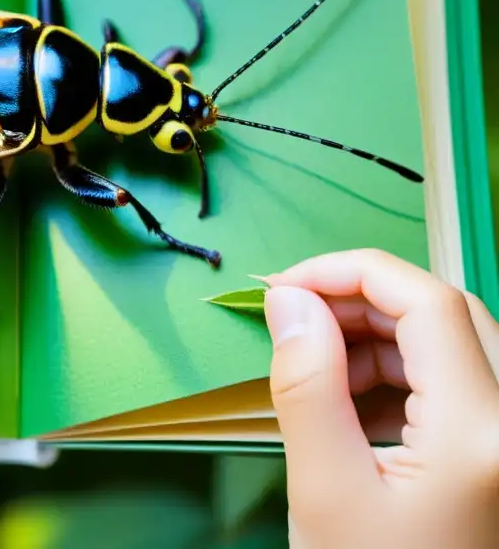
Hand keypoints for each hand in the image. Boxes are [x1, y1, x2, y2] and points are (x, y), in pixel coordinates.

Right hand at [262, 248, 498, 548]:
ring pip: (453, 342)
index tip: (284, 284)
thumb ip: (306, 384)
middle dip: (363, 300)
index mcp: (482, 433)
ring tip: (316, 366)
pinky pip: (456, 380)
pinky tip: (352, 403)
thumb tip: (289, 300)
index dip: (351, 272)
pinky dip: (400, 373)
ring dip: (379, 337)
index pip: (427, 303)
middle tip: (295, 316)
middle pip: (447, 314)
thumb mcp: (324, 490)